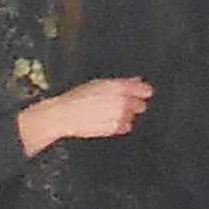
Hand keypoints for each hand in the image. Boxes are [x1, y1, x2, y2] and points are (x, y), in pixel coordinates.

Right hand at [17, 75, 154, 152]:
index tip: (143, 93)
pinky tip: (104, 120)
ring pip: (132, 116)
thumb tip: (136, 79)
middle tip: (119, 105)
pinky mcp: (116, 128)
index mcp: (118, 87)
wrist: (64, 115)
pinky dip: (119, 125)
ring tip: (106, 113)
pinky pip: (125, 126)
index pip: (144, 89)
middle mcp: (122, 101)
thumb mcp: (98, 84)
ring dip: (124, 115)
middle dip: (134, 105)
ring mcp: (120, 116)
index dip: (143, 91)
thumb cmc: (77, 98)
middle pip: (141, 105)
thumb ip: (121, 83)